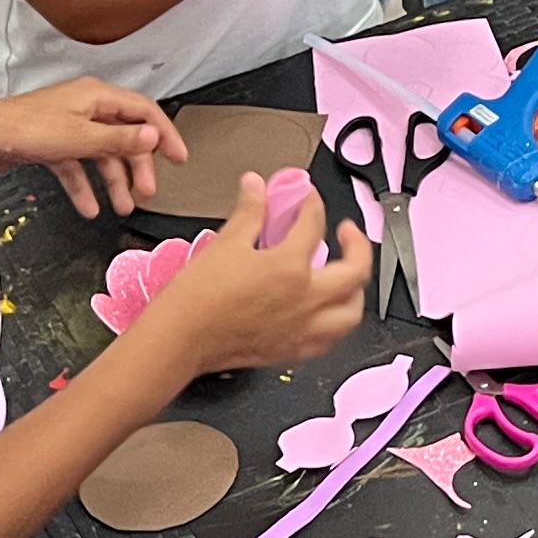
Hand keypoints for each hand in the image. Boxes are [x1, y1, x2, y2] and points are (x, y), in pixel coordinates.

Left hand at [0, 79, 186, 217]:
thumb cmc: (22, 129)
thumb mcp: (80, 137)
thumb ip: (119, 139)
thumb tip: (153, 137)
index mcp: (97, 96)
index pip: (144, 112)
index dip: (164, 134)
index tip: (179, 157)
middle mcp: (85, 108)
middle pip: (125, 137)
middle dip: (138, 166)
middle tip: (148, 191)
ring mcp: (68, 127)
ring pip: (102, 155)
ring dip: (114, 181)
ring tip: (123, 206)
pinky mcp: (52, 144)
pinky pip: (78, 167)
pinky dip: (85, 187)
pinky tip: (89, 207)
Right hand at [136, 172, 369, 376]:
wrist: (179, 339)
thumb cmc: (197, 297)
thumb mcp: (226, 243)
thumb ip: (250, 212)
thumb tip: (256, 186)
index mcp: (290, 267)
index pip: (314, 225)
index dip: (312, 204)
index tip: (306, 199)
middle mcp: (306, 300)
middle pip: (355, 270)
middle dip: (358, 244)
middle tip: (347, 232)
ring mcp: (303, 329)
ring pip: (352, 311)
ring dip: (355, 289)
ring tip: (348, 276)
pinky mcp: (293, 351)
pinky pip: (330, 339)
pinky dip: (336, 323)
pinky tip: (327, 315)